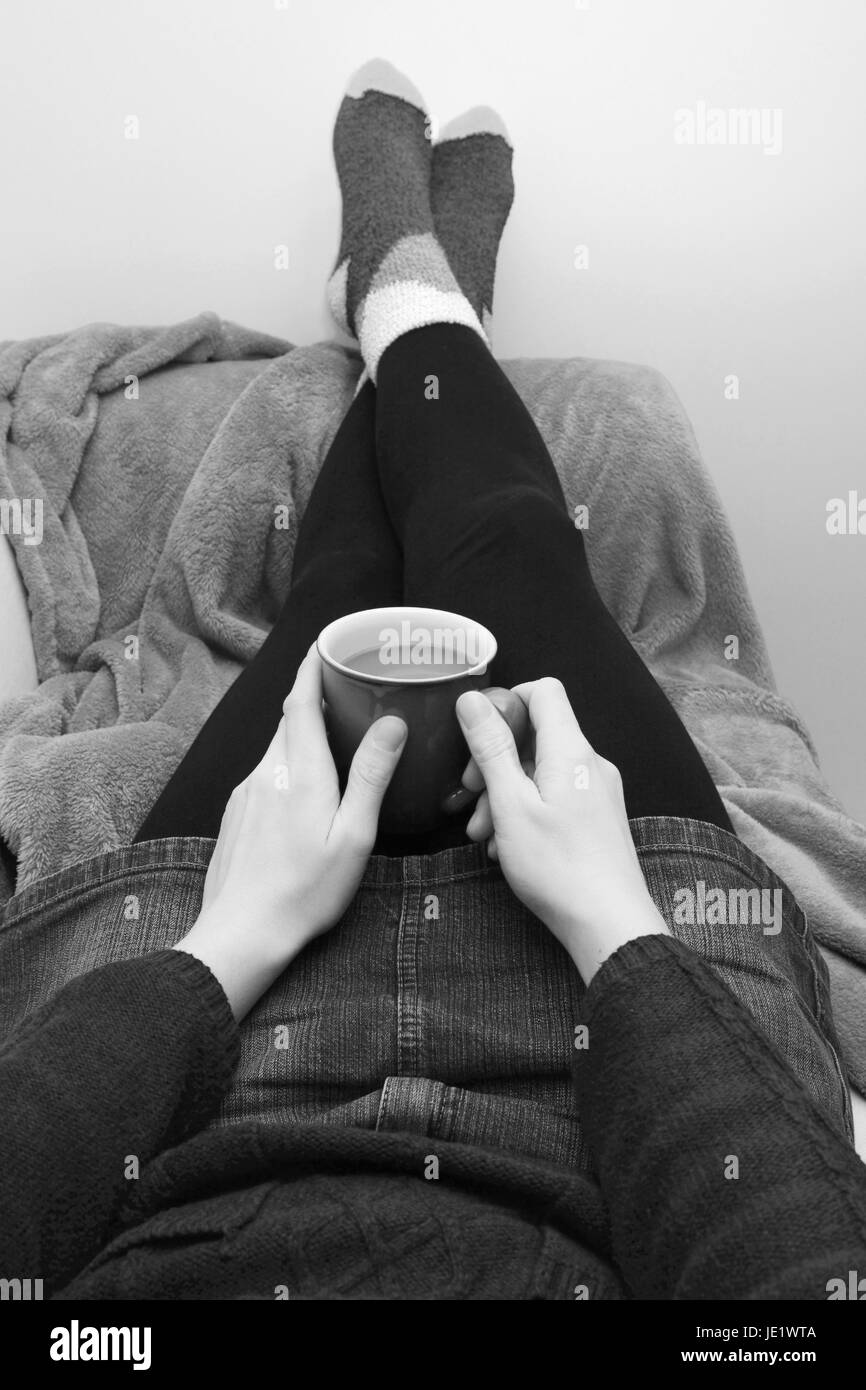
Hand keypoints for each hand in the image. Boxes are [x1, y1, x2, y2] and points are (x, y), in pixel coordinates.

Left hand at [174, 645, 406, 1017]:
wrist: (241, 934)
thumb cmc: (306, 892)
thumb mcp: (354, 836)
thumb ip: (371, 775)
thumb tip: (392, 722)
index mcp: (300, 772)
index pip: (300, 700)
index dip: (313, 668)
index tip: (328, 644)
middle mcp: (267, 772)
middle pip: (289, 721)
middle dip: (314, 699)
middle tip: (348, 690)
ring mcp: (246, 793)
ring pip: (278, 749)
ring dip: (302, 737)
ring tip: (335, 740)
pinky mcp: (236, 814)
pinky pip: (266, 775)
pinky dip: (288, 767)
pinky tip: (306, 792)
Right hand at [455, 678, 667, 981]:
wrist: (609, 924)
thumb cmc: (558, 868)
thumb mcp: (510, 805)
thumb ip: (491, 748)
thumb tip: (472, 699)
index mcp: (571, 750)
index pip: (543, 691)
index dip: (506, 702)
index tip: (478, 736)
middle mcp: (590, 763)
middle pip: (537, 735)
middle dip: (496, 761)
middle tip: (471, 796)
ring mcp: (598, 791)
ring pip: (542, 772)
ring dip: (506, 794)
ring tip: (483, 833)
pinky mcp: (598, 818)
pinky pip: (556, 797)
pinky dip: (527, 812)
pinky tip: (507, 846)